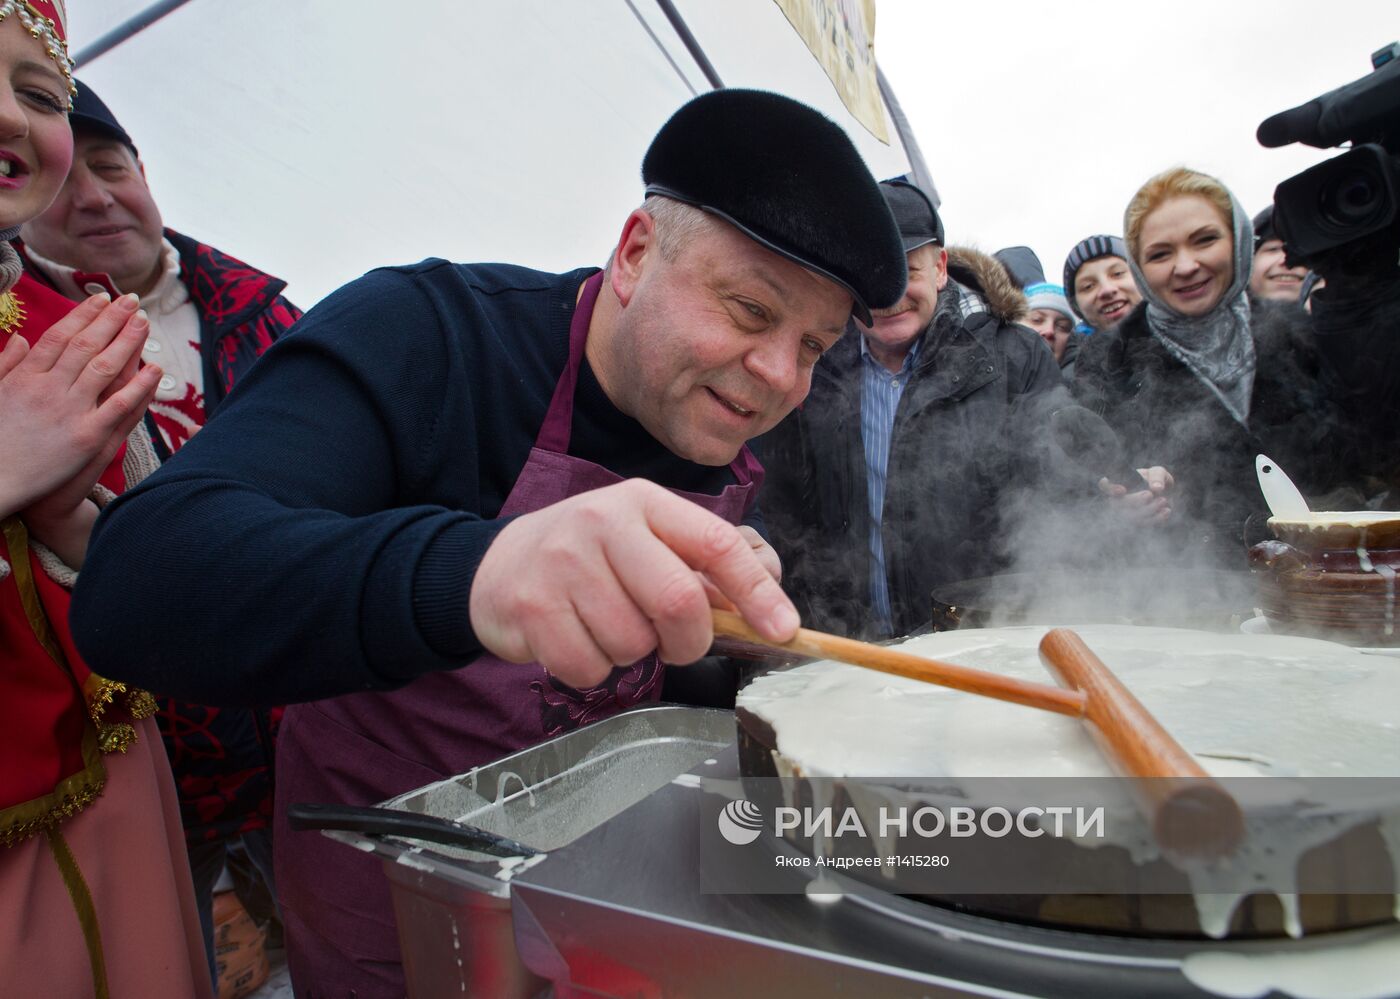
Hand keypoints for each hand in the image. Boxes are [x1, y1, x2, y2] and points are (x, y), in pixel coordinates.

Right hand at [0, 294, 159, 518]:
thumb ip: (7, 365)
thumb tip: (22, 338)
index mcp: (25, 377)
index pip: (60, 336)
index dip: (83, 315)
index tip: (102, 299)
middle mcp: (48, 388)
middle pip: (87, 345)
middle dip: (111, 320)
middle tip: (132, 301)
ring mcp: (69, 411)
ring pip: (106, 367)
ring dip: (128, 341)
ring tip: (144, 321)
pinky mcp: (88, 437)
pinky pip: (121, 405)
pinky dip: (140, 385)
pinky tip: (155, 370)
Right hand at [469, 479, 798, 687]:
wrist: (498, 565)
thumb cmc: (592, 559)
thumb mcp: (647, 541)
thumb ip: (706, 570)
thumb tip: (768, 610)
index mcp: (645, 503)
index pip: (716, 543)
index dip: (757, 592)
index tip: (783, 630)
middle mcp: (604, 523)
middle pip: (678, 600)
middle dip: (689, 640)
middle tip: (674, 643)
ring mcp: (564, 563)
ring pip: (632, 642)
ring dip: (632, 655)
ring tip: (609, 628)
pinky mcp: (531, 606)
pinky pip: (589, 667)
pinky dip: (594, 670)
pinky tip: (578, 640)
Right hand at [1098, 466, 1173, 525]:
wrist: (1167, 496)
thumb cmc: (1157, 480)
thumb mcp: (1158, 472)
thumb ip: (1156, 476)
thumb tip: (1156, 488)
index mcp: (1119, 484)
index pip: (1105, 486)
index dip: (1109, 489)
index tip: (1122, 489)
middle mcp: (1118, 500)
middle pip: (1117, 504)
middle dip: (1134, 500)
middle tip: (1150, 494)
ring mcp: (1126, 514)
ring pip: (1131, 517)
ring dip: (1148, 510)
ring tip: (1163, 500)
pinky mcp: (1138, 524)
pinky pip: (1143, 525)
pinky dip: (1156, 519)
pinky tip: (1166, 511)